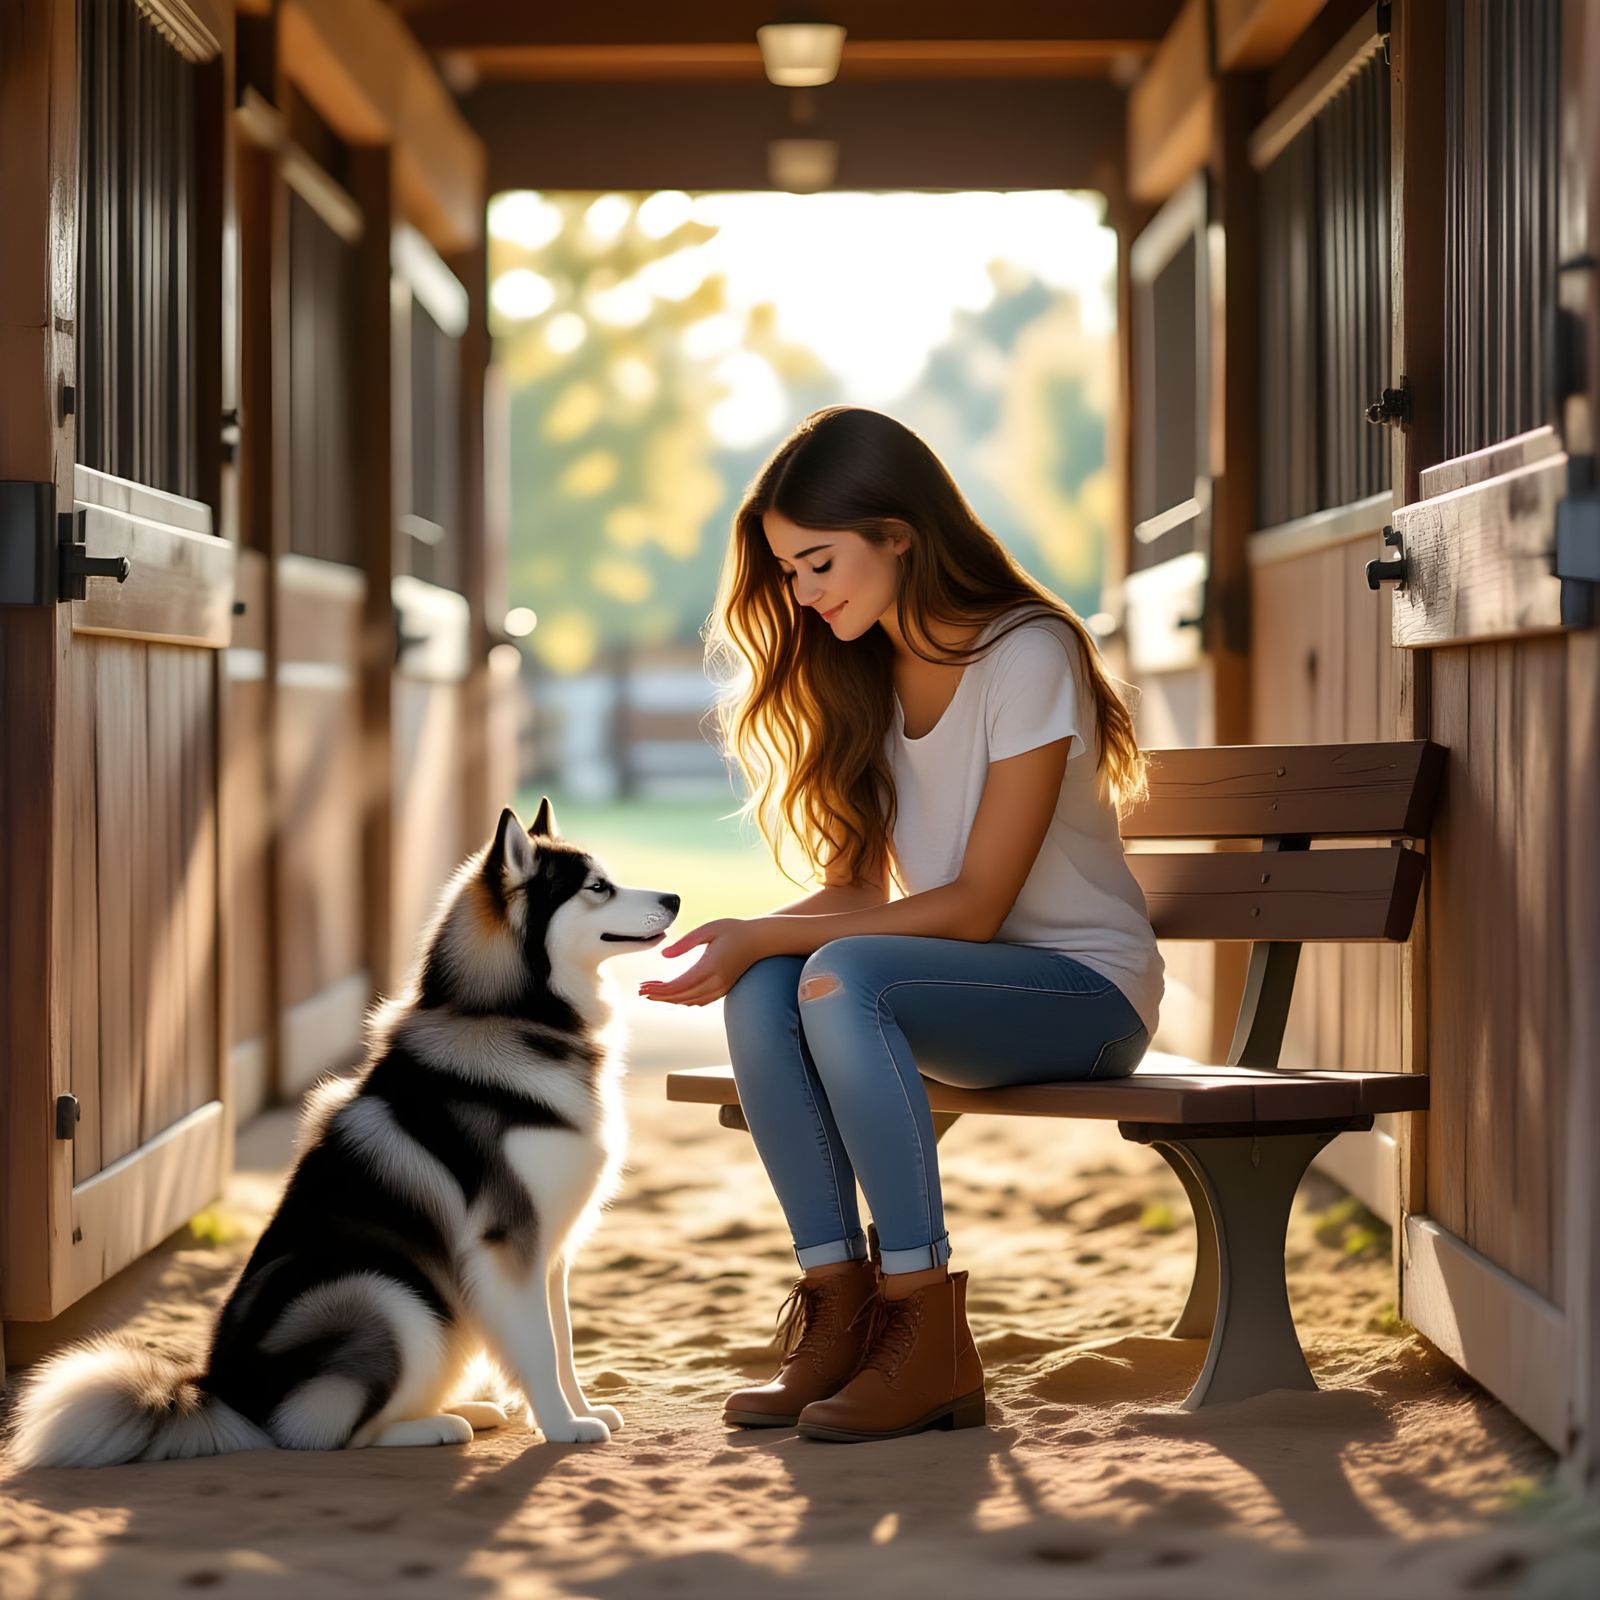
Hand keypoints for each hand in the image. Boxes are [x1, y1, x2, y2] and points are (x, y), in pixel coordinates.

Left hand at [638, 917, 771, 1005]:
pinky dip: (683, 999)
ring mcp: (721, 988)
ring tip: (653, 992)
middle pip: (681, 996)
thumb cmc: (734, 930)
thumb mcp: (708, 930)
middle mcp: (716, 982)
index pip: (678, 986)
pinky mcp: (723, 989)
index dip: (659, 990)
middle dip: (659, 995)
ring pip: (690, 1001)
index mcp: (710, 967)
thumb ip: (685, 942)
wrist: (760, 940)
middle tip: (641, 991)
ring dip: (670, 999)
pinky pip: (699, 1000)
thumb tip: (665, 955)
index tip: (643, 987)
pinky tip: (673, 994)